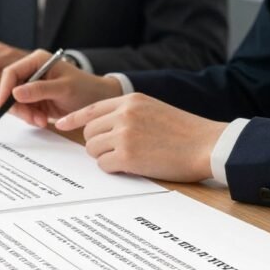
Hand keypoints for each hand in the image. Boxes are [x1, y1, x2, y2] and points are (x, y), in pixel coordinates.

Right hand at [0, 49, 122, 127]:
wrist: (98, 100)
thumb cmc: (85, 88)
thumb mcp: (64, 89)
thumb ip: (40, 90)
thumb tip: (15, 93)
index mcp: (37, 60)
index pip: (12, 72)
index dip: (4, 88)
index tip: (1, 104)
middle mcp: (31, 72)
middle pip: (10, 89)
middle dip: (18, 107)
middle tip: (32, 118)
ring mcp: (32, 86)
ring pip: (15, 102)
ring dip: (26, 114)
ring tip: (41, 121)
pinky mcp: (34, 100)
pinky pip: (23, 110)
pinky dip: (30, 118)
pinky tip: (43, 120)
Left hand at [56, 93, 224, 182]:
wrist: (207, 144)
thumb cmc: (185, 131)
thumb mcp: (154, 109)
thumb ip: (128, 113)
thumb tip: (103, 127)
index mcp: (130, 101)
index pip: (91, 109)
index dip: (74, 118)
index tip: (61, 124)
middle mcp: (123, 115)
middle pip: (89, 132)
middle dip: (97, 143)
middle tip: (116, 151)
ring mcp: (124, 135)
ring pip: (93, 149)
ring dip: (105, 157)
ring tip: (128, 158)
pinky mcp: (128, 156)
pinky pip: (104, 165)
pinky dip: (113, 168)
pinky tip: (131, 167)